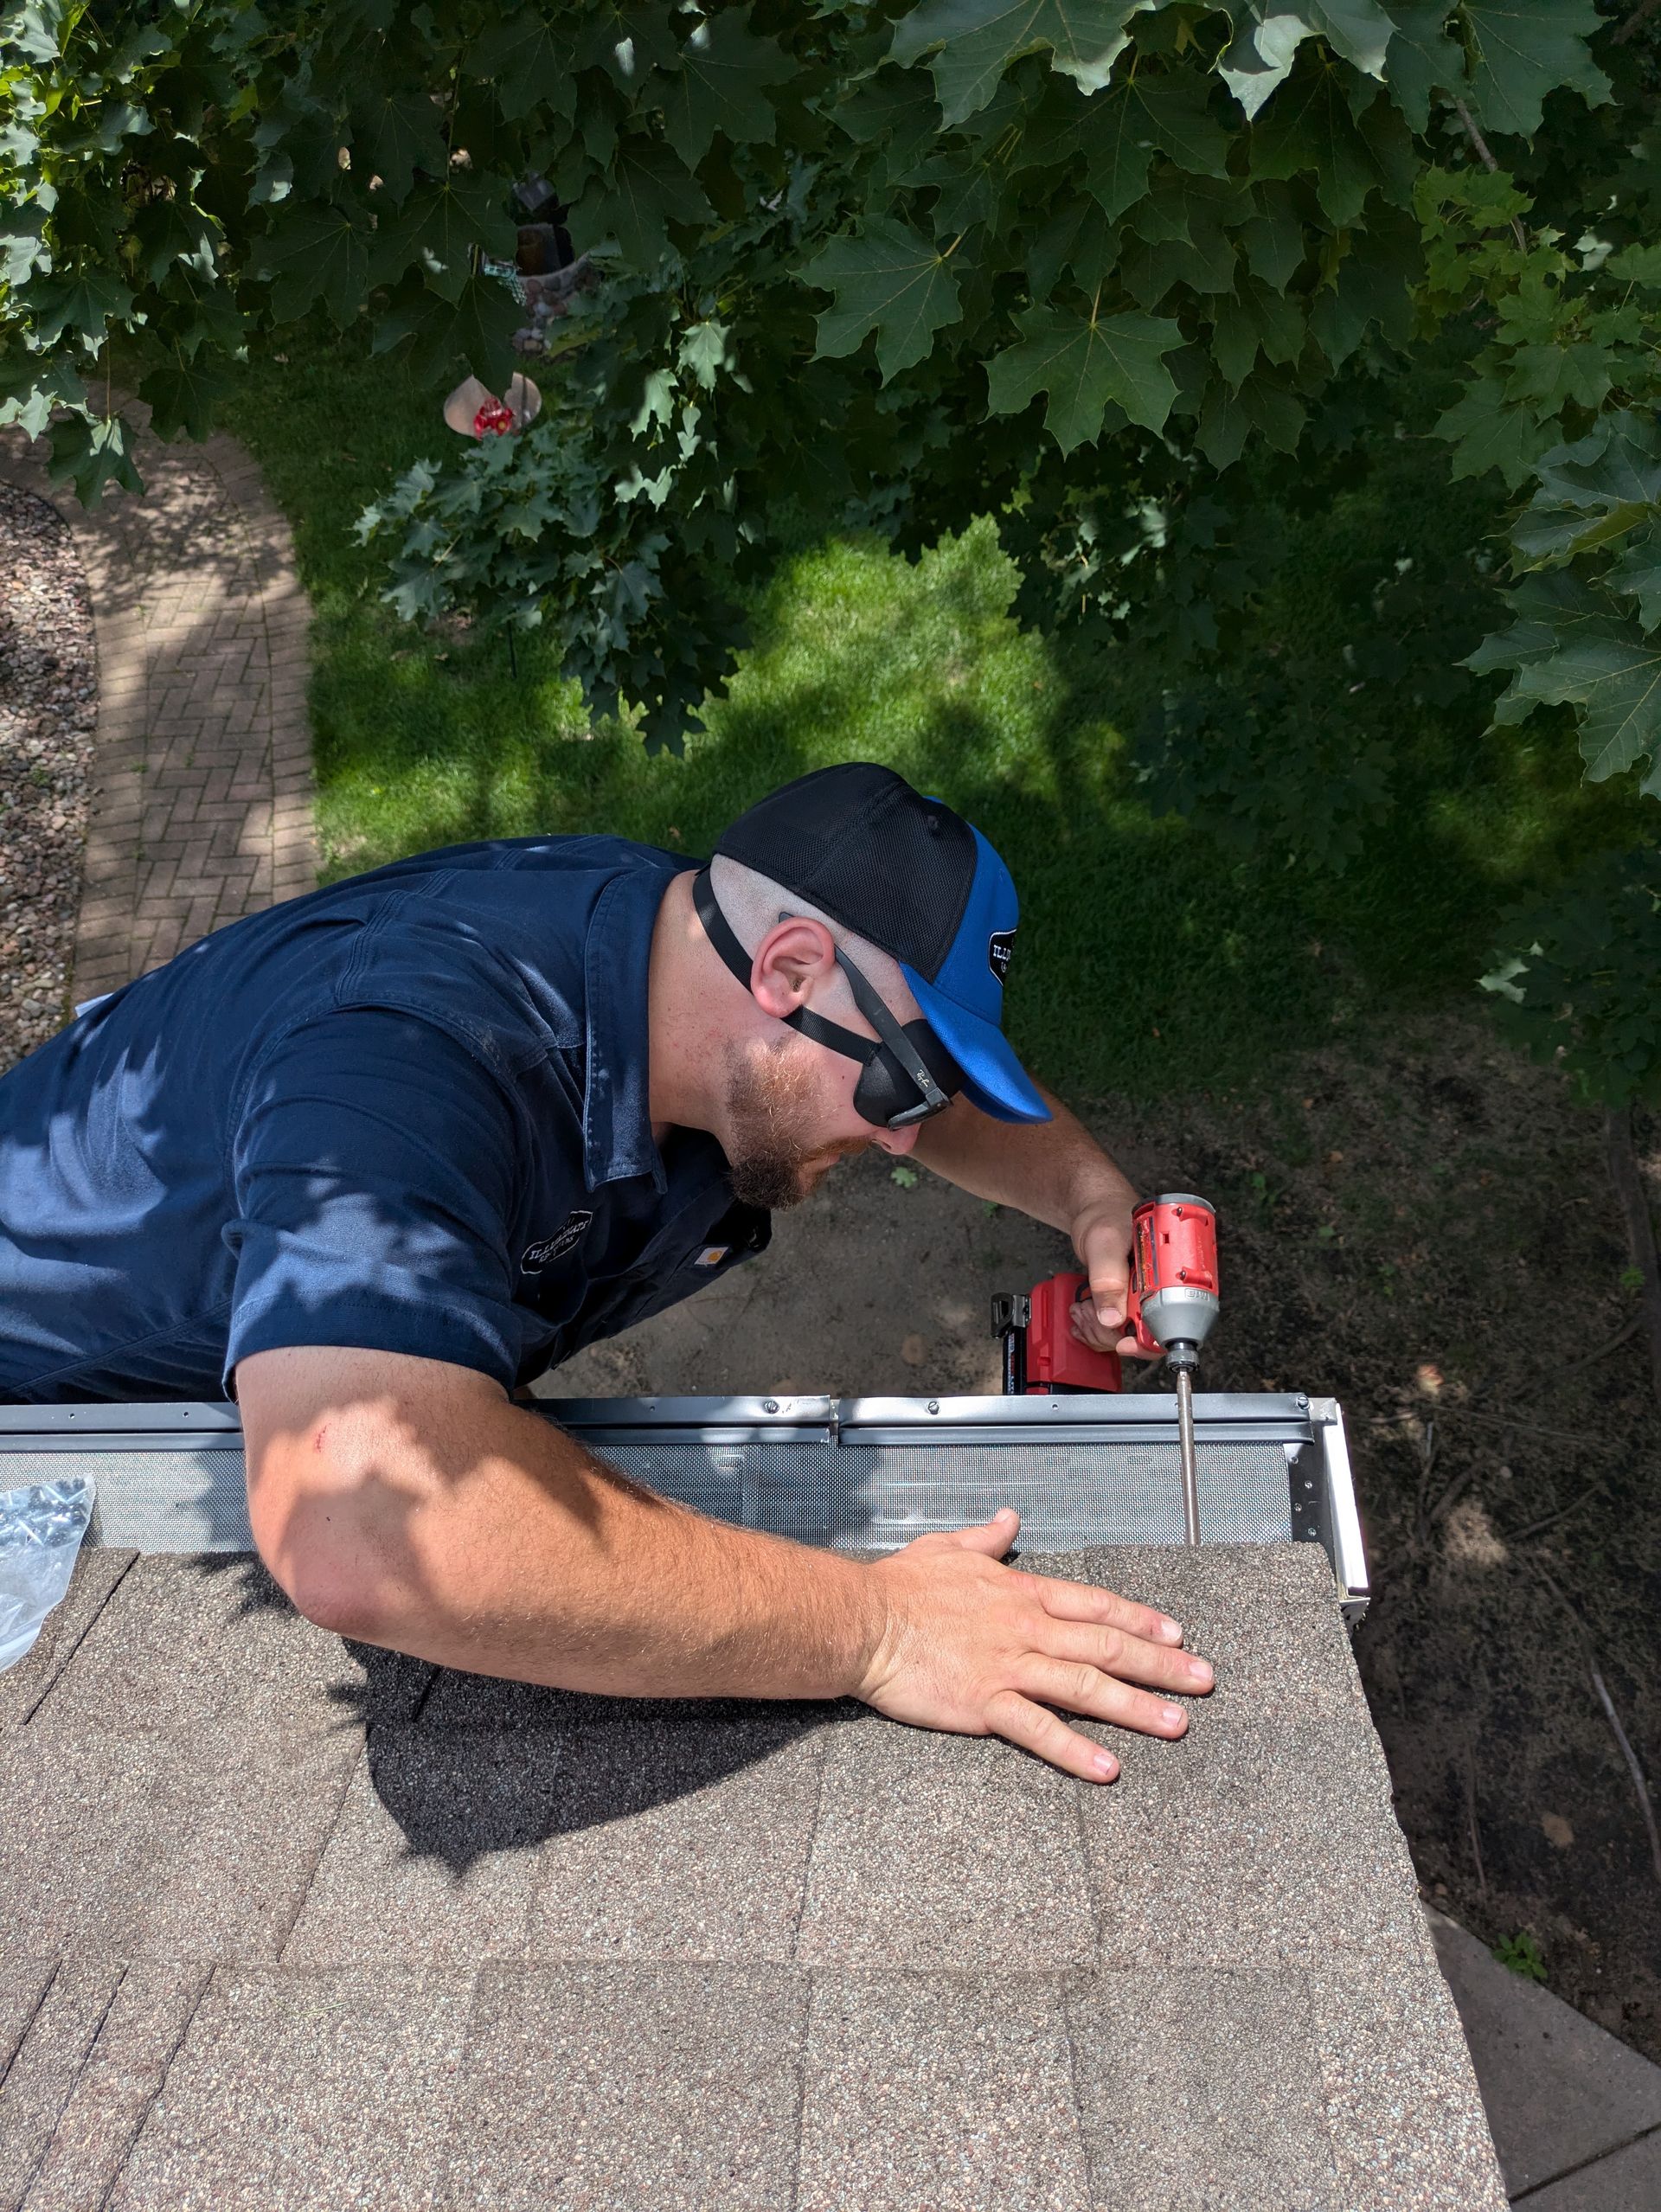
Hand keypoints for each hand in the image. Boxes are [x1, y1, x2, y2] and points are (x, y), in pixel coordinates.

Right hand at [854, 1508, 1213, 1779]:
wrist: (861, 1619)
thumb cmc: (899, 1585)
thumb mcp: (948, 1548)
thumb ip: (987, 1539)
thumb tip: (1009, 1519)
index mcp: (1020, 1593)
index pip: (1095, 1605)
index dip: (1139, 1620)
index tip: (1176, 1634)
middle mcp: (1026, 1628)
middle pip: (1105, 1646)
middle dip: (1160, 1665)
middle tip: (1204, 1681)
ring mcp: (1009, 1666)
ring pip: (1085, 1686)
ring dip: (1136, 1706)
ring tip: (1177, 1724)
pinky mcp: (985, 1703)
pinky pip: (1038, 1729)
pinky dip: (1074, 1750)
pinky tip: (1107, 1768)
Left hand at [1069, 1192, 1158, 1359]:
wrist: (1095, 1210)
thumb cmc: (1107, 1216)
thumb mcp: (1104, 1242)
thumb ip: (1108, 1278)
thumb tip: (1113, 1317)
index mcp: (1168, 1275)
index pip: (1170, 1325)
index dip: (1146, 1341)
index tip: (1122, 1341)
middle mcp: (1159, 1291)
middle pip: (1143, 1338)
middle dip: (1110, 1333)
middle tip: (1088, 1311)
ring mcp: (1142, 1299)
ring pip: (1124, 1337)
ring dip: (1097, 1330)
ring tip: (1083, 1308)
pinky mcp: (1127, 1303)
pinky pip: (1113, 1330)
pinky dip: (1095, 1328)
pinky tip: (1085, 1312)